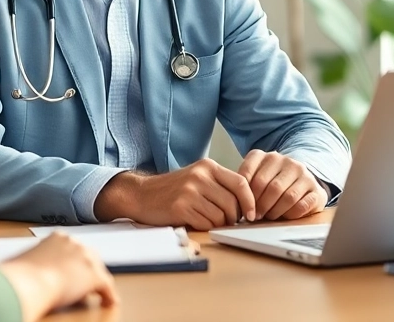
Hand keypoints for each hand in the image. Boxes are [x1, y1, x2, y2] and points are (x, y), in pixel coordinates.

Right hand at [0, 233, 116, 316]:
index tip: (68, 272)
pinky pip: (107, 286)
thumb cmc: (15, 275)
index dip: (71, 262)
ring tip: (95, 295)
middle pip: (87, 257)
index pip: (71, 248)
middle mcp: (74, 243)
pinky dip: (109, 295)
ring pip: (97, 270)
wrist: (26, 284)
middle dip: (85, 270)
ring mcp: (86, 258)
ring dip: (96, 283)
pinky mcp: (95, 275)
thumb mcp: (8, 260)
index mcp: (56, 238)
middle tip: (83, 286)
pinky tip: (110, 302)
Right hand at [94, 159, 255, 229]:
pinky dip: (205, 227)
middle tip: (226, 221)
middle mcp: (200, 176)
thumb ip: (220, 185)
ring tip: (207, 220)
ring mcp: (189, 191)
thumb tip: (248, 203)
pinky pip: (206, 224)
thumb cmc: (174, 189)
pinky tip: (195, 221)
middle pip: (232, 203)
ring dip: (218, 224)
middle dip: (233, 217)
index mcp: (208, 166)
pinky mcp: (180, 207)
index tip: (252, 214)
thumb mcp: (198, 177)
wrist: (142, 194)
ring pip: (220, 216)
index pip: (241, 183)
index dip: (250, 201)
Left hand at [237, 150, 327, 220]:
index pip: (249, 172)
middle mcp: (286, 161)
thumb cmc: (273, 186)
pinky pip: (302, 205)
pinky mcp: (316, 189)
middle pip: (268, 186)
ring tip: (269, 216)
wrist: (303, 185)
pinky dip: (290, 214)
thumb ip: (246, 186)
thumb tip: (235, 204)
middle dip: (260, 205)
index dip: (244, 193)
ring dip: (275, 211)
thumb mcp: (257, 180)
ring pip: (286, 196)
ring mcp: (303, 174)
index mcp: (266, 156)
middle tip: (255, 216)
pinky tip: (285, 216)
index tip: (243, 207)